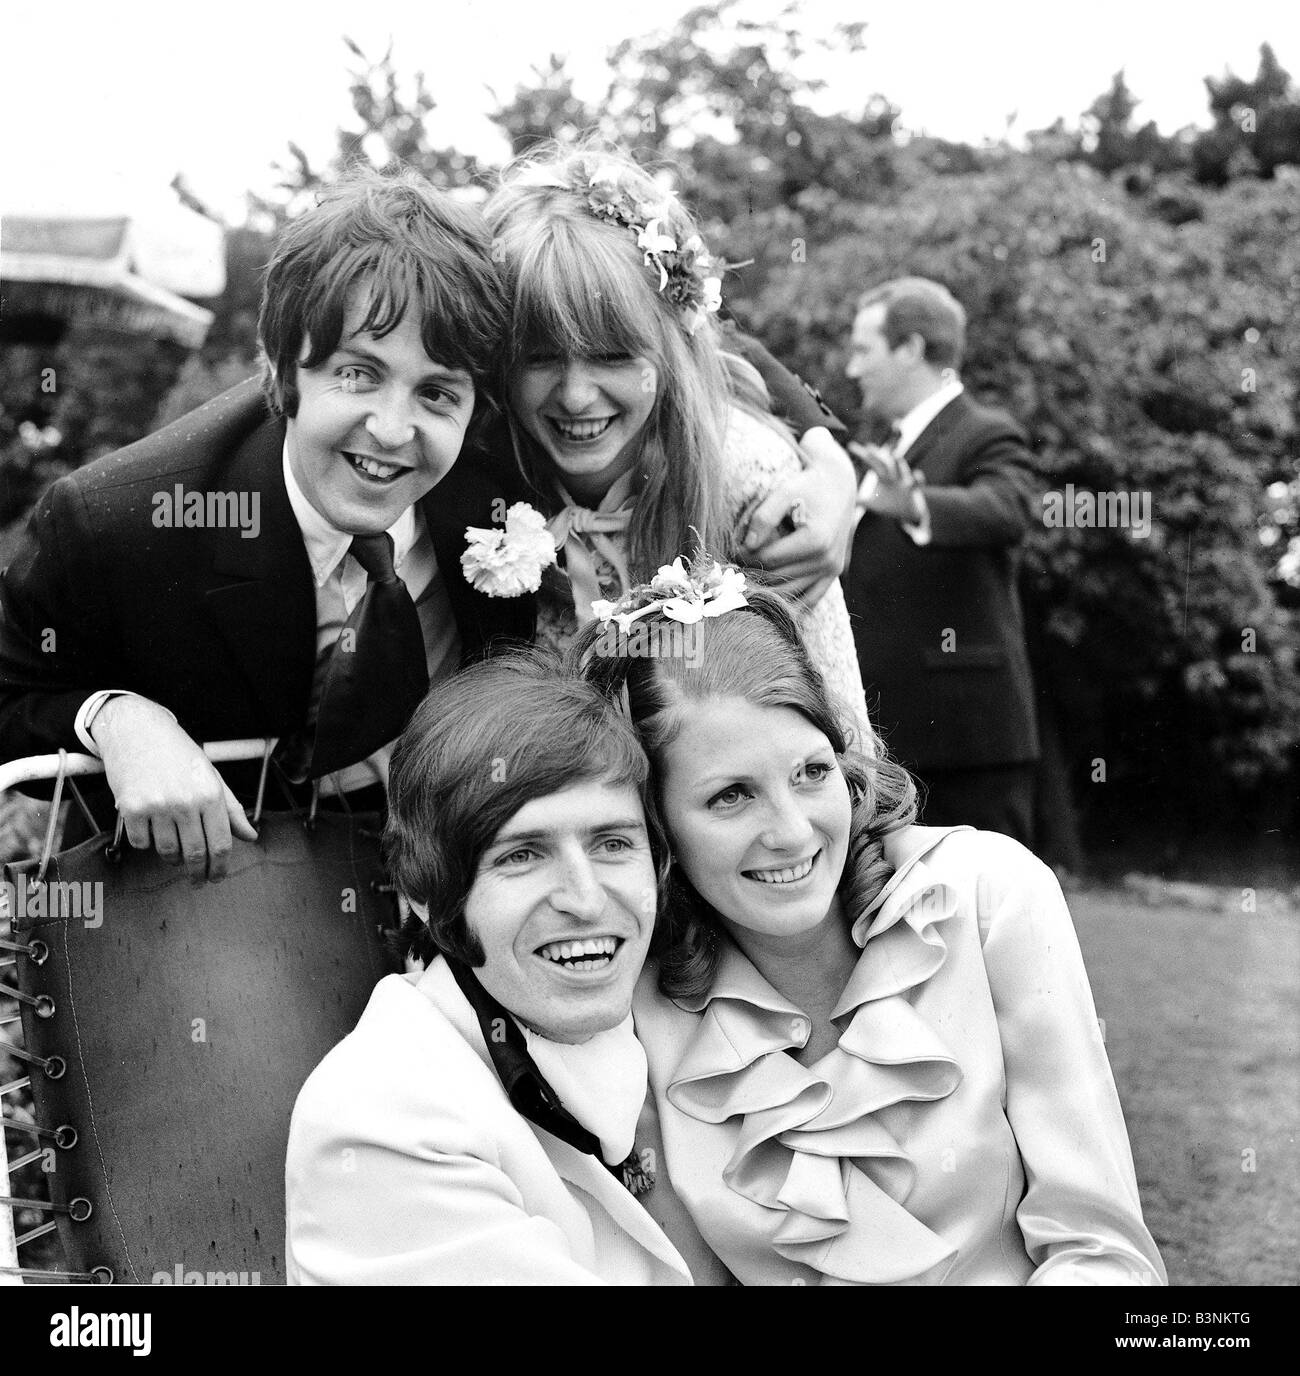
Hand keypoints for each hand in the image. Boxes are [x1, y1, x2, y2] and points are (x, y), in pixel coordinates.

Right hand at [90, 696, 257, 882]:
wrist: (137, 730)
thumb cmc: (177, 753)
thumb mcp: (211, 776)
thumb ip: (231, 809)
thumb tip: (250, 836)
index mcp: (210, 793)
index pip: (220, 843)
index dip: (220, 867)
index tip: (217, 877)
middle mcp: (186, 801)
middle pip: (195, 854)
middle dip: (199, 873)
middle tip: (199, 880)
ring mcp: (157, 806)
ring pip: (168, 852)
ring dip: (173, 859)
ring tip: (176, 851)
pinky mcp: (131, 809)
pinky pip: (142, 843)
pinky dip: (148, 843)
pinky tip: (152, 831)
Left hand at [738, 427, 856, 604]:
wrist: (838, 485)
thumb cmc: (806, 486)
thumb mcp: (784, 493)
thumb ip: (764, 517)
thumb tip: (748, 545)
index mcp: (815, 540)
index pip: (768, 559)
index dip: (744, 557)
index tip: (730, 550)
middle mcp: (826, 559)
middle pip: (776, 578)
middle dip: (750, 574)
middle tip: (731, 568)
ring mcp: (831, 570)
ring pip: (789, 592)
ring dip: (764, 590)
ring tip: (743, 580)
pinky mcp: (833, 574)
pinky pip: (809, 600)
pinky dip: (789, 603)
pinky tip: (768, 602)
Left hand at [849, 441, 926, 523]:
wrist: (911, 513)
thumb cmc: (891, 506)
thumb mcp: (874, 504)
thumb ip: (862, 501)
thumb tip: (847, 503)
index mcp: (883, 478)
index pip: (872, 463)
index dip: (863, 455)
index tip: (851, 446)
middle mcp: (894, 477)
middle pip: (885, 464)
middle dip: (878, 456)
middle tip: (868, 447)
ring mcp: (905, 483)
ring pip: (902, 470)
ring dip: (900, 465)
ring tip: (896, 457)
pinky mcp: (914, 492)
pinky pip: (917, 483)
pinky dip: (918, 478)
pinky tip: (916, 474)